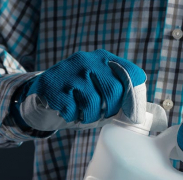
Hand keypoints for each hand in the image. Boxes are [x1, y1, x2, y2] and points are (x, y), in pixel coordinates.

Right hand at [14, 49, 159, 130]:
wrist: (42, 96)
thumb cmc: (79, 98)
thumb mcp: (101, 91)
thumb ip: (120, 96)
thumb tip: (140, 114)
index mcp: (104, 59)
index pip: (132, 72)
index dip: (135, 95)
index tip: (132, 112)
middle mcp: (88, 60)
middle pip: (114, 90)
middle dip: (110, 109)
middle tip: (101, 114)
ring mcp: (69, 70)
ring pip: (93, 102)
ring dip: (90, 116)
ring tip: (83, 114)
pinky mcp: (52, 84)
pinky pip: (72, 108)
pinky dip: (72, 116)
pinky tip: (68, 111)